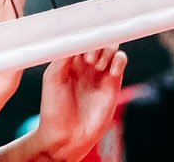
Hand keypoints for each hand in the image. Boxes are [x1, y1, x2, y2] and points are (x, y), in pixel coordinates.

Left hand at [34, 46, 127, 161]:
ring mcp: (99, 72)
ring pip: (110, 47)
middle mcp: (85, 64)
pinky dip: (118, 60)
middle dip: (96, 42)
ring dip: (107, 50)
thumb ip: (63, 55)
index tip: (85, 35)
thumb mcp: (53, 78)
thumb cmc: (54, 110)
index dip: (84, 35)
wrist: (66, 137)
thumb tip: (75, 37)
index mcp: (68, 60)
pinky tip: (110, 71)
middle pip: (98, 39)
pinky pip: (120, 61)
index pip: (80, 38)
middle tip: (89, 57)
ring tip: (97, 65)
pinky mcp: (112, 82)